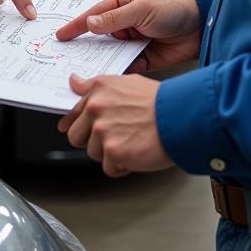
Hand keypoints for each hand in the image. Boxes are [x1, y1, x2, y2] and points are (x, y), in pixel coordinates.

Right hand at [55, 0, 201, 73]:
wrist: (204, 26)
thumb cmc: (175, 7)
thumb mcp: (143, 9)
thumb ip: (115, 18)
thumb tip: (90, 24)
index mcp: (124, 1)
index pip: (95, 14)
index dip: (77, 25)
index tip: (60, 36)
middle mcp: (126, 20)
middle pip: (100, 35)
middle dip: (85, 46)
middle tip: (66, 58)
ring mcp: (135, 39)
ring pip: (111, 51)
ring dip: (100, 60)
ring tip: (82, 72)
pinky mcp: (144, 56)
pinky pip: (125, 65)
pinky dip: (116, 71)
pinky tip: (105, 78)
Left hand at [57, 73, 172, 176]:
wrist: (178, 117)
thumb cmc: (160, 101)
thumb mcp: (126, 82)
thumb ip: (97, 86)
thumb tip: (74, 82)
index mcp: (99, 88)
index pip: (74, 109)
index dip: (76, 122)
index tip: (72, 126)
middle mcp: (96, 107)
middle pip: (76, 135)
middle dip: (92, 140)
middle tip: (112, 138)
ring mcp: (103, 130)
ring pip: (93, 152)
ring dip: (110, 153)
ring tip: (130, 142)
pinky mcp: (112, 152)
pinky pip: (108, 168)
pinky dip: (122, 166)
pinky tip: (135, 153)